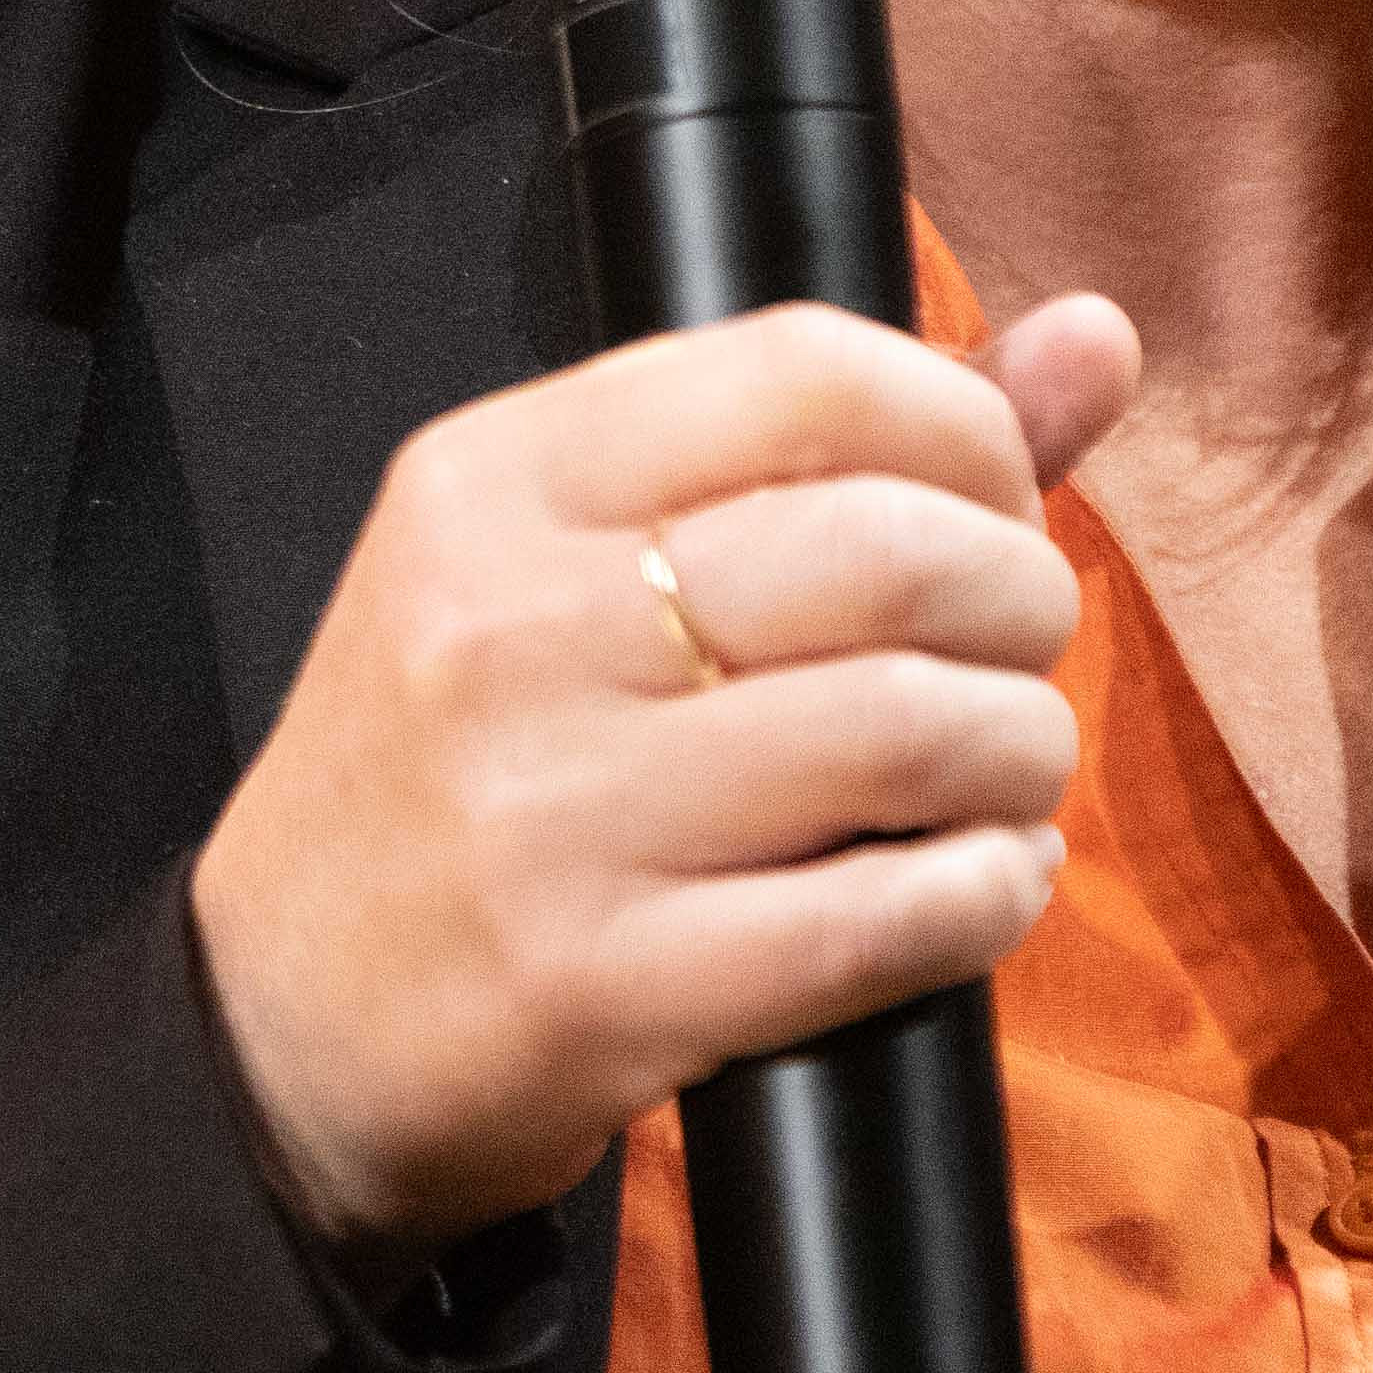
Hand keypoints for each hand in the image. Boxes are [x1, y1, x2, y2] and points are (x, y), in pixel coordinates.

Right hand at [195, 291, 1143, 1264]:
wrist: (274, 1032)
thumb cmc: (456, 776)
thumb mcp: (568, 570)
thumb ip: (831, 451)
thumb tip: (1097, 339)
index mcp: (492, 482)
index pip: (807, 371)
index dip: (966, 433)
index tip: (985, 510)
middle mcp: (508, 628)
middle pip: (888, 547)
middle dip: (1020, 599)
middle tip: (1012, 653)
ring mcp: (549, 815)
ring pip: (908, 729)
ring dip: (1020, 752)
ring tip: (1001, 777)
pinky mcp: (601, 990)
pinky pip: (881, 922)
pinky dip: (985, 898)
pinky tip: (980, 886)